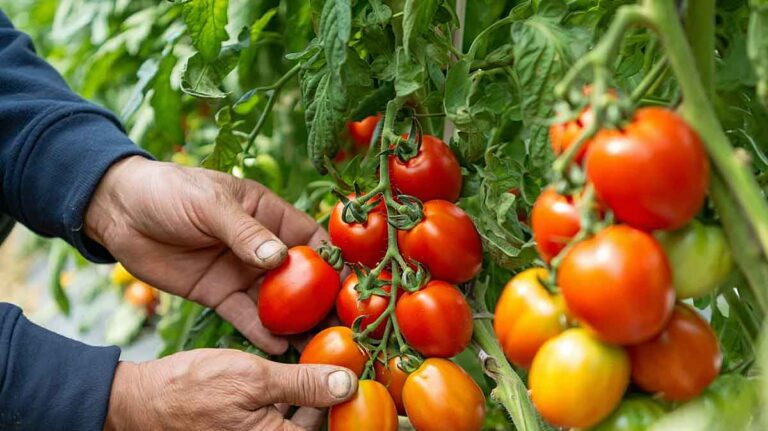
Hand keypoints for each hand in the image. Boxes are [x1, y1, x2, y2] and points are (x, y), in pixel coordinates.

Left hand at [86, 156, 326, 353]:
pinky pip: (246, 316)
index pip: (311, 241)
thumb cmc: (169, 192)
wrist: (118, 211)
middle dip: (321, 302)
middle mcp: (262, 248)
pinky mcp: (219, 294)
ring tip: (316, 346)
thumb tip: (280, 260)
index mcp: (269, 215)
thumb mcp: (209, 206)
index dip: (334, 262)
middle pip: (301, 279)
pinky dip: (263, 332)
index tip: (351, 287)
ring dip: (297, 324)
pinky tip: (279, 348)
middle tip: (340, 328)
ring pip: (278, 303)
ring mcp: (242, 273)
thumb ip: (245, 233)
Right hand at [104, 349, 357, 430]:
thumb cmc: (193, 389)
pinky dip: (295, 401)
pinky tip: (300, 374)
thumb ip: (304, 384)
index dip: (347, 412)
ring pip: (300, 423)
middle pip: (315, 427)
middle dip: (333, 402)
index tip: (363, 385)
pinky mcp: (249, 430)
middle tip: (350, 371)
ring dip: (316, 398)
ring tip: (330, 368)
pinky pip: (282, 420)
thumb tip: (348, 383)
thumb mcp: (255, 378)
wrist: (144, 400)